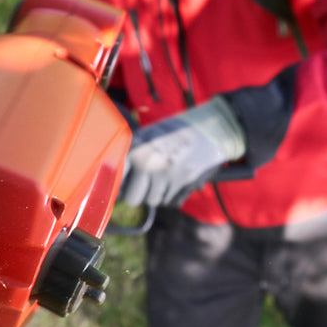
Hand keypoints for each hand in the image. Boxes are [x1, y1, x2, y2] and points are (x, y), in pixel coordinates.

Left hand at [119, 97, 245, 206]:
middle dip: (136, 195)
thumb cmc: (176, 129)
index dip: (117, 186)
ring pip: (153, 201)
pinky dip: (171, 195)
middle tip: (141, 186)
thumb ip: (132, 155)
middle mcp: (150, 164)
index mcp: (137, 149)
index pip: (117, 180)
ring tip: (162, 178)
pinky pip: (171, 201)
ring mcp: (168, 176)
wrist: (211, 125)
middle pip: (133, 199)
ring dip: (155, 194)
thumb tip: (115, 179)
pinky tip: (175, 180)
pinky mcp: (185, 184)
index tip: (118, 187)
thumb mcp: (149, 135)